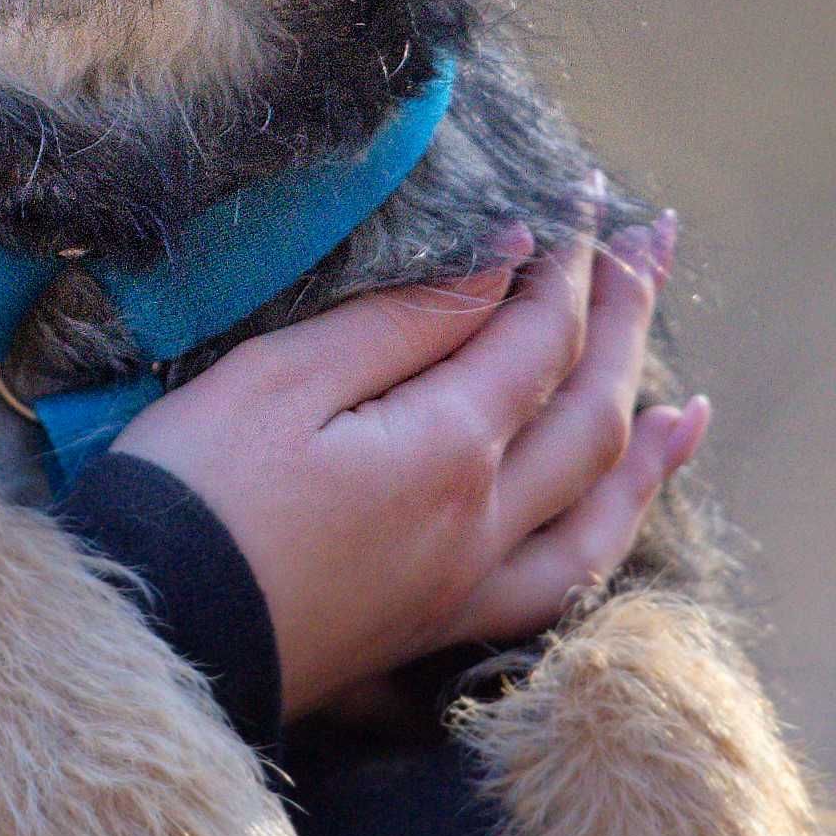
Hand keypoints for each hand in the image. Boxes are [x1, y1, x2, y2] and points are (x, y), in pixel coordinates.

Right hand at [112, 213, 705, 720]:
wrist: (148, 638)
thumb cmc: (192, 493)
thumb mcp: (280, 378)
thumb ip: (403, 322)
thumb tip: (502, 261)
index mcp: (444, 449)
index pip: (539, 335)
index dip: (571, 260)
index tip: (586, 197)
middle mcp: (481, 522)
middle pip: (588, 406)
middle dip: (626, 318)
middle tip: (655, 243)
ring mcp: (468, 583)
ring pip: (596, 503)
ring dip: (645, 441)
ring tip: (688, 400)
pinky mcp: (440, 626)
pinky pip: (560, 581)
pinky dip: (607, 536)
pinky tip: (617, 513)